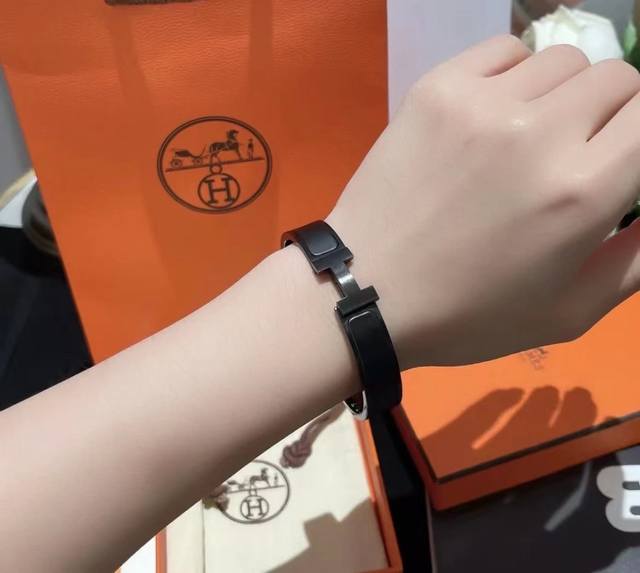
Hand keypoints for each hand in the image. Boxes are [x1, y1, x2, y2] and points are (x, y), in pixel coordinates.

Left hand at [327, 35, 639, 367]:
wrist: (367, 292)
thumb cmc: (468, 314)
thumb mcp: (569, 311)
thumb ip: (638, 258)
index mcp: (581, 190)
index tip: (622, 161)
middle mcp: (538, 130)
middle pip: (617, 79)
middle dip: (613, 118)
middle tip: (578, 156)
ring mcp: (480, 102)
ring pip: (563, 61)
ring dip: (564, 96)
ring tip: (531, 138)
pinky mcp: (436, 88)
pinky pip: (504, 51)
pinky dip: (515, 76)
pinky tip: (494, 117)